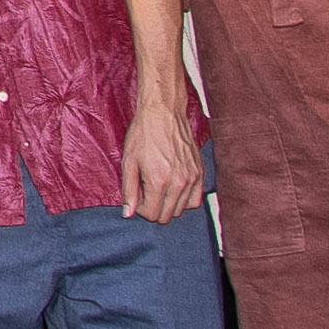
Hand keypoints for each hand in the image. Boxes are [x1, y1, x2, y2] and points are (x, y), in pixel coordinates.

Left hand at [122, 91, 206, 223]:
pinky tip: (174, 188)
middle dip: (153, 208)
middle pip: (166, 216)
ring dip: (168, 204)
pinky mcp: (200, 172)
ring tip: (160, 187)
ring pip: (181, 210)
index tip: (138, 195)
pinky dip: (185, 199)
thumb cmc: (144, 133)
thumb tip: (128, 213)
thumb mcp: (129, 162)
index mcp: (159, 181)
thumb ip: (129, 191)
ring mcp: (192, 178)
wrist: (163, 112)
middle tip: (147, 190)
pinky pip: (196, 199)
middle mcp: (178, 183)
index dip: (140, 208)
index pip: (151, 214)